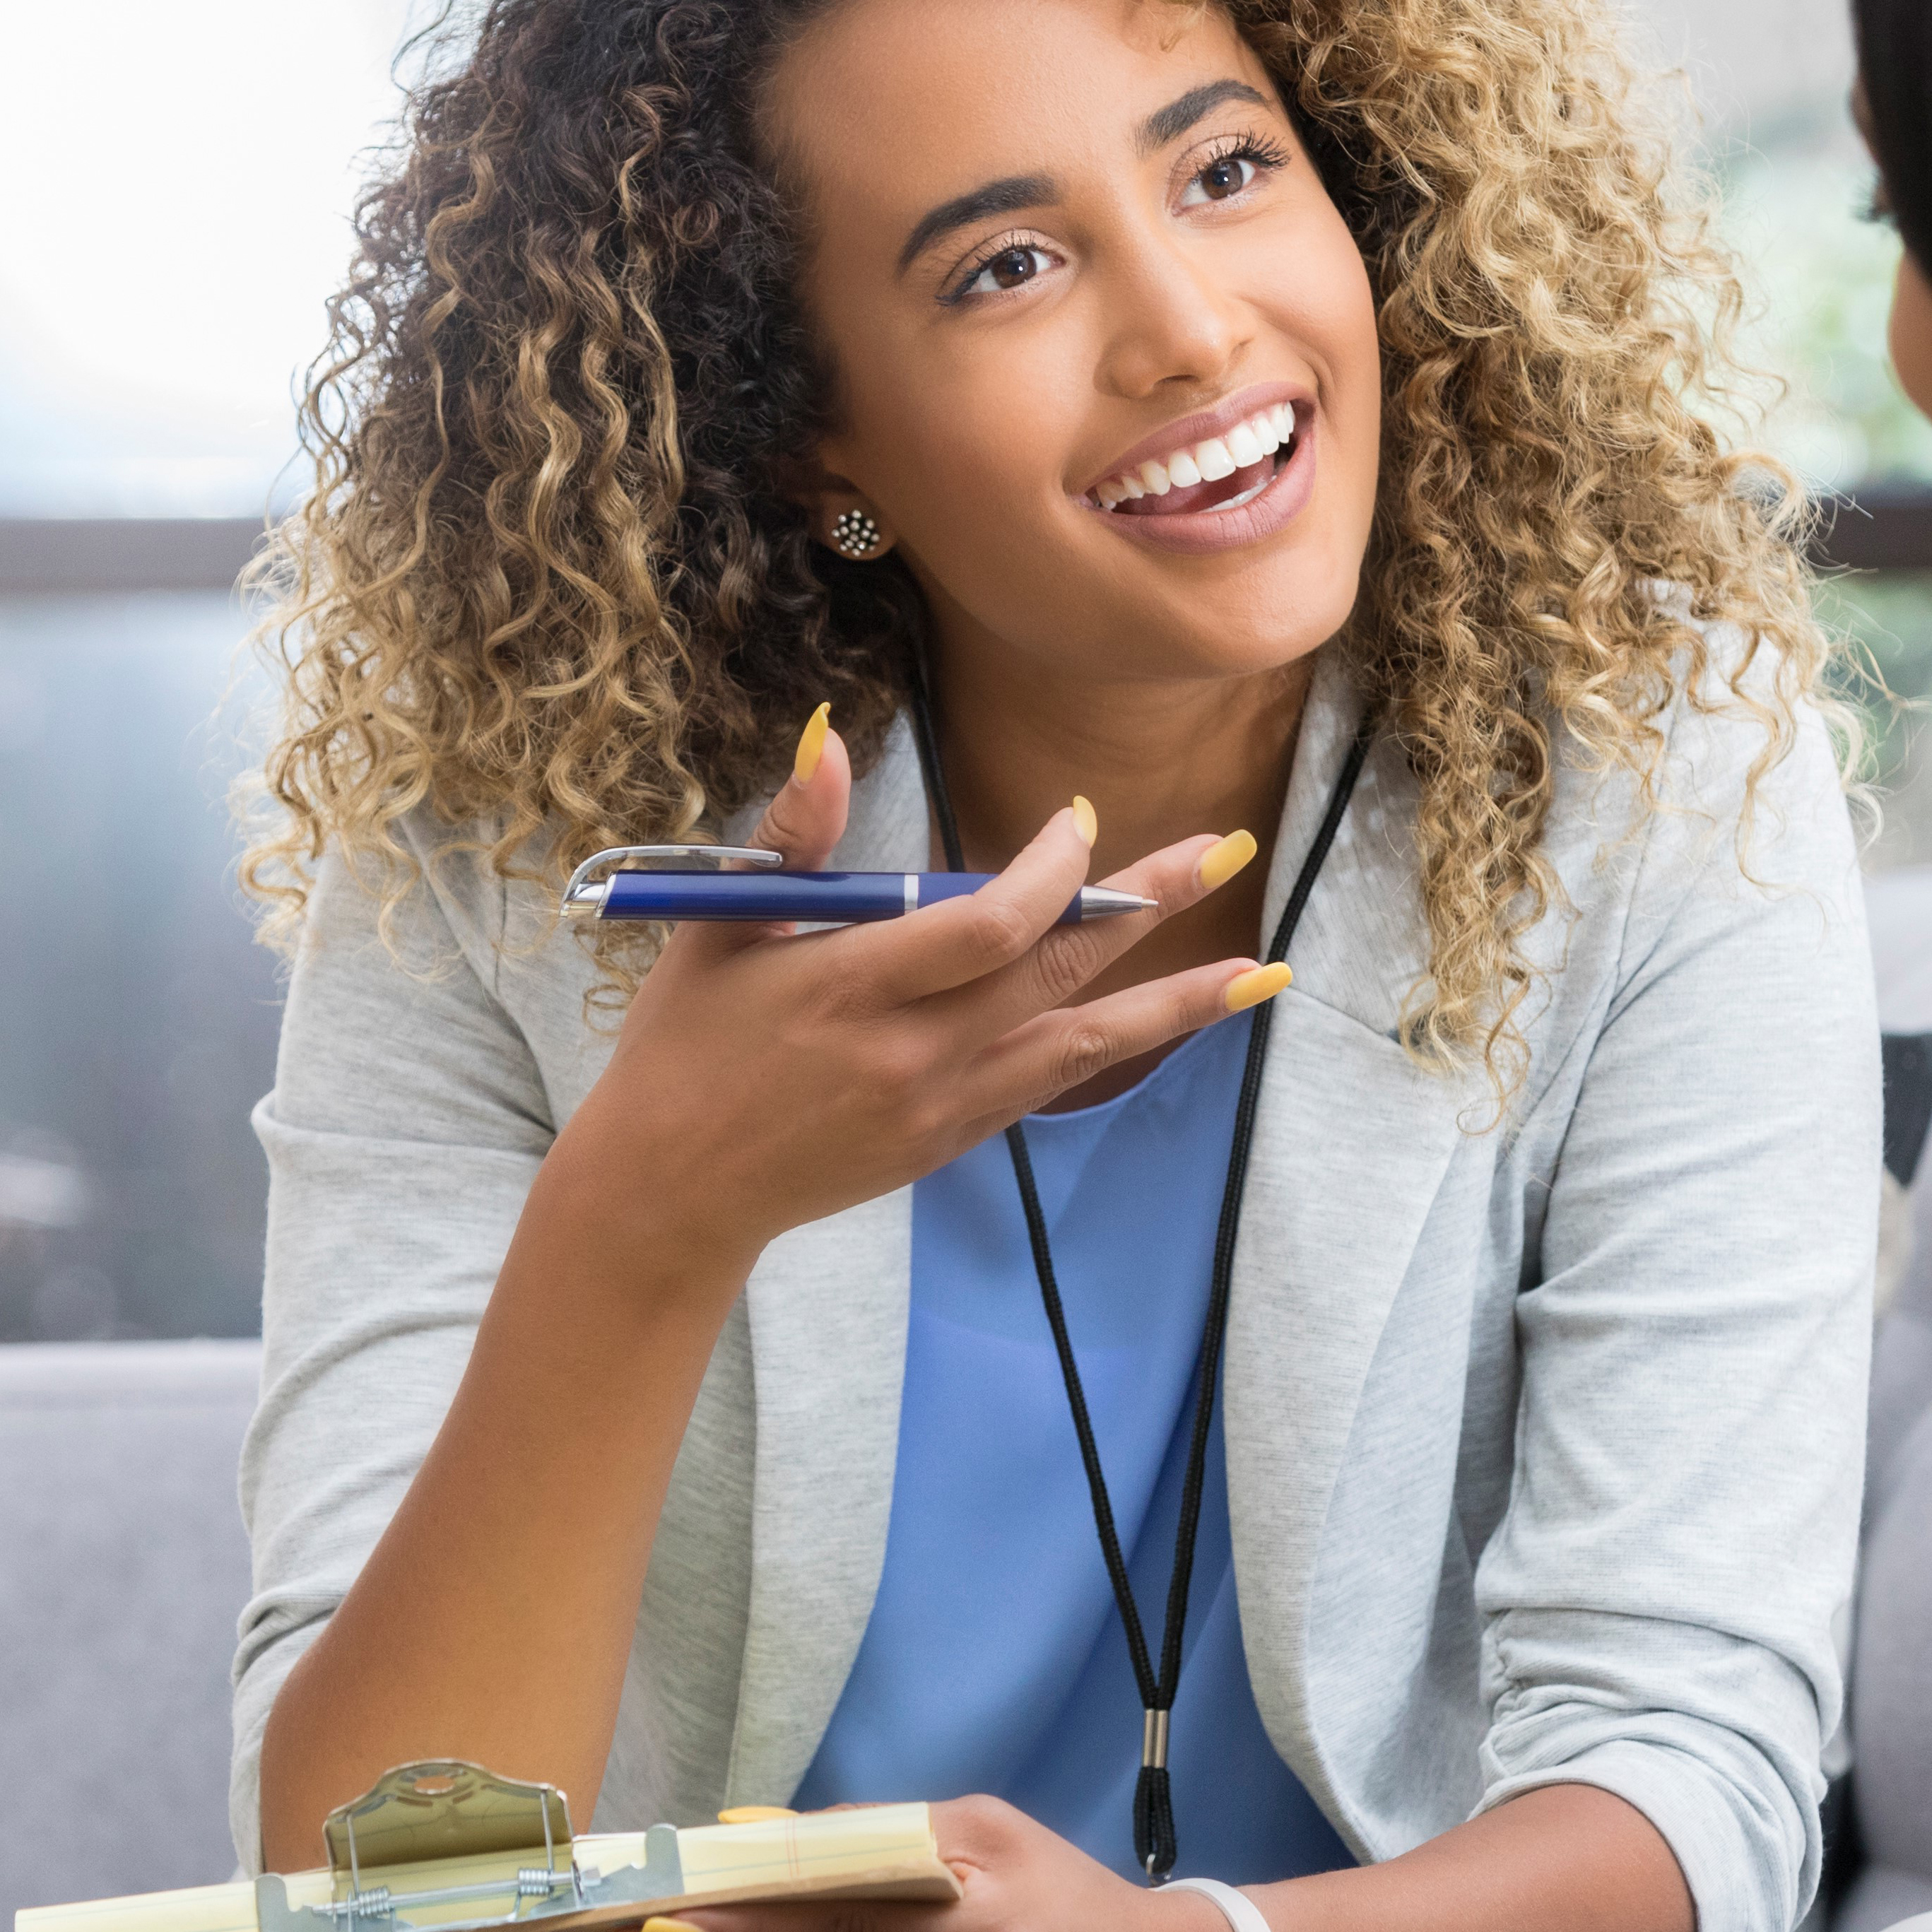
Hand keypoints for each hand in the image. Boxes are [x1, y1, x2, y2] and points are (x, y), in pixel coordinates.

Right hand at [538, 713, 1271, 1288]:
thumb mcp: (718, 928)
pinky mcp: (953, 1139)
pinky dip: (1120, 1045)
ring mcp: (941, 1104)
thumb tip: (832, 739)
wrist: (670, 1192)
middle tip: (1228, 848)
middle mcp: (910, 1051)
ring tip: (1261, 973)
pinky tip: (1176, 1017)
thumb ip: (791, 838)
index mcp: (849, 985)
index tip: (1081, 821)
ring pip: (1084, 1041)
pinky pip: (1053, 1081)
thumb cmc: (684, 1045)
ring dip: (1176, 1001)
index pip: (988, 921)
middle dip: (1146, 905)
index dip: (1051, 869)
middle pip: (1056, 969)